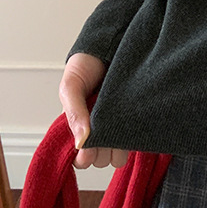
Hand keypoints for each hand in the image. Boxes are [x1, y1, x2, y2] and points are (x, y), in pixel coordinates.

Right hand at [59, 53, 128, 171]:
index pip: (81, 158)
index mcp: (78, 127)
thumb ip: (73, 112)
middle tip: (106, 129)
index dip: (85, 156)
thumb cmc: (85, 67)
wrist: (110, 45)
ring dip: (119, 146)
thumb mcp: (70, 86)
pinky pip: (136, 142)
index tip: (90, 144)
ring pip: (118, 157)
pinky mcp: (136, 122)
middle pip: (101, 161)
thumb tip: (81, 142)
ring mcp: (118, 128)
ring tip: (119, 123)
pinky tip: (131, 122)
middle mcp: (98, 132)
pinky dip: (133, 138)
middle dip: (103, 151)